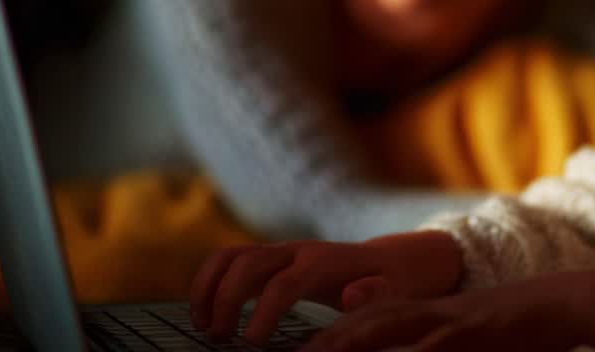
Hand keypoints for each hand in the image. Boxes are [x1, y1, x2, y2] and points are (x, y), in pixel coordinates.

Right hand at [188, 231, 461, 346]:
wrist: (387, 261)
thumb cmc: (390, 282)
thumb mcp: (393, 290)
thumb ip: (374, 293)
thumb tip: (350, 296)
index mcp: (324, 262)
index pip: (284, 284)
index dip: (263, 313)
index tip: (250, 344)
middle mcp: (296, 251)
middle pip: (247, 262)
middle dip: (225, 298)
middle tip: (219, 338)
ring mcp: (279, 252)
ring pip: (230, 255)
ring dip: (207, 286)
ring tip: (201, 324)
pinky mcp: (268, 260)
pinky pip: (228, 261)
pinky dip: (209, 282)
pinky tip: (204, 314)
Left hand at [300, 269, 594, 351]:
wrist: (563, 304)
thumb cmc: (515, 331)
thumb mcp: (467, 342)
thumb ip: (436, 347)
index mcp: (424, 316)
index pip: (368, 322)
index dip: (330, 336)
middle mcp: (429, 312)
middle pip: (367, 321)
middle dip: (326, 338)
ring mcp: (448, 319)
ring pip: (390, 326)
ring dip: (352, 338)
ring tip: (318, 350)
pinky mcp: (472, 329)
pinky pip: (432, 344)